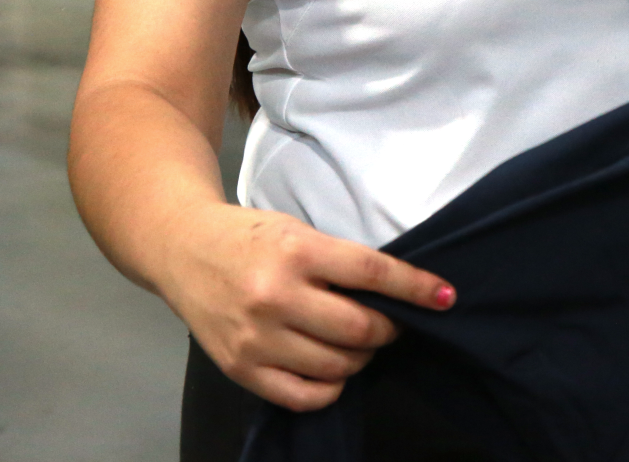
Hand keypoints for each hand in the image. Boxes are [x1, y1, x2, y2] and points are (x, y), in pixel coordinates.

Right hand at [159, 204, 454, 411]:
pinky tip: (331, 369)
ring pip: (337, 366)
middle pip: (359, 328)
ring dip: (361, 357)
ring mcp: (256, 337)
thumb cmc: (250, 237)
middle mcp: (275, 296)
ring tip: (356, 341)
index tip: (446, 296)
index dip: (416, 288)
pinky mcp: (240, 368)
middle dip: (387, 329)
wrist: (182, 249)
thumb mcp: (298, 231)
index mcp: (296, 251)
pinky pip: (303, 396)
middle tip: (388, 322)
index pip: (373, 273)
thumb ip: (340, 261)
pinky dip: (330, 388)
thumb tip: (398, 295)